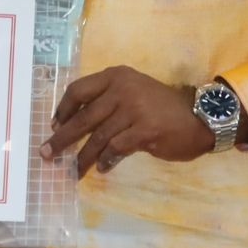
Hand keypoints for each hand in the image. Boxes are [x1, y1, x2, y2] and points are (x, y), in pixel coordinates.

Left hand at [42, 66, 212, 176]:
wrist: (200, 117)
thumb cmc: (161, 107)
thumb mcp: (133, 93)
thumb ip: (106, 102)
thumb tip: (72, 125)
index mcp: (116, 76)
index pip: (78, 90)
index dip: (63, 110)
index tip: (54, 127)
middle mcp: (123, 88)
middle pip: (83, 116)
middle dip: (63, 138)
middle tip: (47, 154)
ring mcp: (134, 108)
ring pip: (98, 136)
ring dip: (83, 156)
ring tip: (73, 171)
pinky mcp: (146, 130)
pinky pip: (117, 148)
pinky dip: (107, 160)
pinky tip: (102, 168)